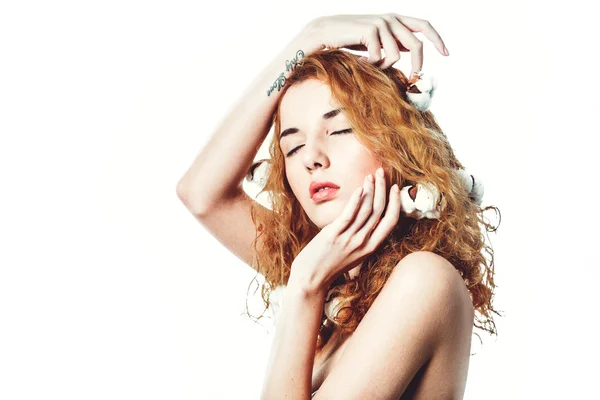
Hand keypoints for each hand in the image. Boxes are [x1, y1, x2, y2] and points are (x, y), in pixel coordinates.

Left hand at [290, 168, 400, 293]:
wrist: (310, 280)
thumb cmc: (328, 266)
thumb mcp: (351, 254)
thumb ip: (359, 239)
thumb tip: (362, 220)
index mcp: (370, 247)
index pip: (391, 222)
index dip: (396, 203)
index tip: (395, 188)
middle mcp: (363, 242)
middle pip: (379, 210)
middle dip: (382, 188)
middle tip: (381, 172)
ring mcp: (349, 239)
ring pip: (366, 210)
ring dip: (370, 189)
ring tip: (370, 176)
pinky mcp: (334, 235)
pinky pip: (349, 215)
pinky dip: (356, 200)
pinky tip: (360, 189)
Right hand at [302, 13, 447, 76]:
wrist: (325, 33)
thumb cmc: (349, 40)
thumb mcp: (376, 42)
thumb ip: (394, 43)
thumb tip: (412, 54)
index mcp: (396, 19)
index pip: (424, 26)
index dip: (437, 39)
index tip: (446, 53)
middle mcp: (391, 18)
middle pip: (417, 44)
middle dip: (417, 63)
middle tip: (411, 76)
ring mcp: (382, 23)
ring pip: (397, 55)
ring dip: (385, 66)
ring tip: (370, 64)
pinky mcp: (371, 30)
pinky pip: (381, 57)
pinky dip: (372, 64)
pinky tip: (361, 59)